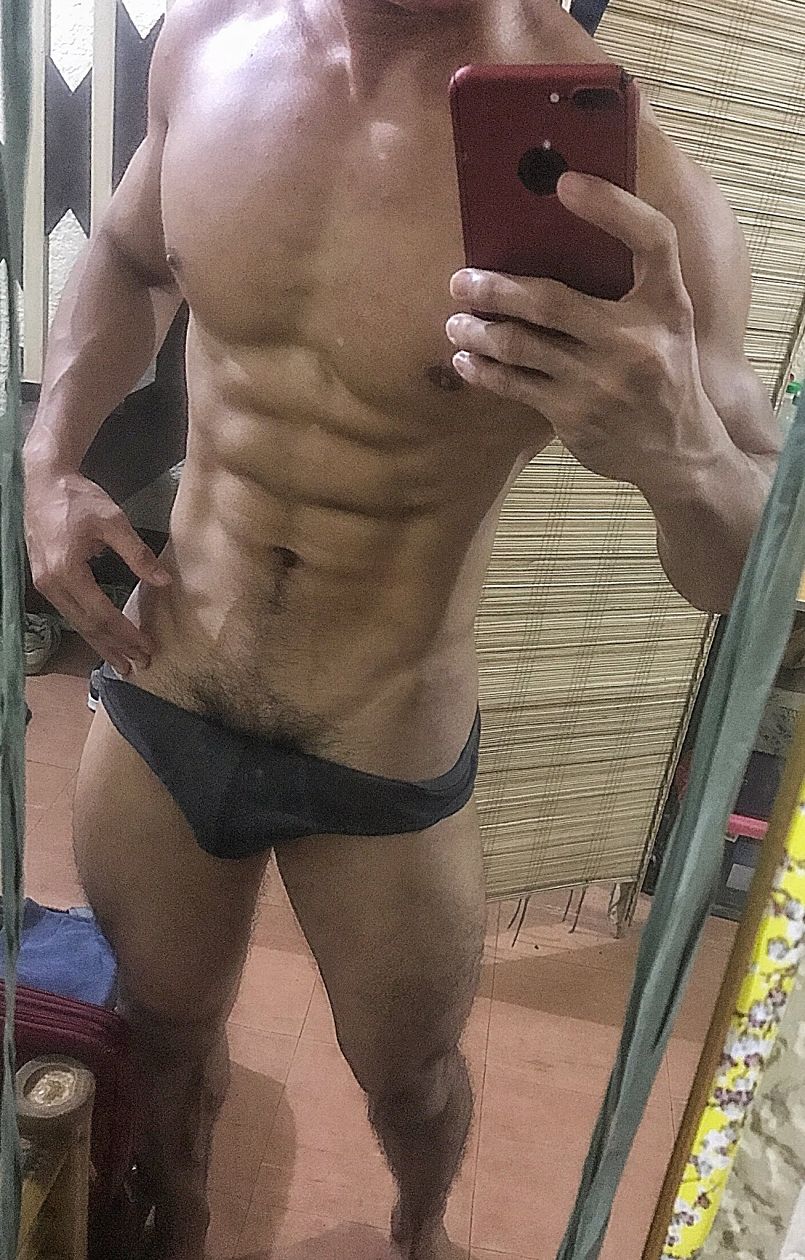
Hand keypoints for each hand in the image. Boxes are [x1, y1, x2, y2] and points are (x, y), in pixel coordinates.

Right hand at [25, 468, 170, 675]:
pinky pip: (69, 612)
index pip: (102, 614)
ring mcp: (45, 583)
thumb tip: (164, 582)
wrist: (43, 481)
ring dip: (101, 643)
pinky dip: (89, 628)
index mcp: (67, 570)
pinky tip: (103, 638)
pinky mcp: (45, 580)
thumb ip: (139, 553)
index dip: (126, 634)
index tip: (147, 647)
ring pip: (76, 623)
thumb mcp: (114, 521)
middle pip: (87, 626)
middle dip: (114, 648)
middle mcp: (52, 583)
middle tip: (139, 666)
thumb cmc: (78, 498)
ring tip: (122, 662)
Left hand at [446, 172, 725, 492]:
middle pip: (552, 301)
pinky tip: (467, 359)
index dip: (612, 207)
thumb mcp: (667, 325)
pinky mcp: (574, 414)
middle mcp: (636, 340)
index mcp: (667, 305)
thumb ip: (629, 290)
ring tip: (456, 322)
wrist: (677, 450)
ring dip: (479, 331)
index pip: (653, 239)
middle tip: (460, 280)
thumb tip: (556, 243)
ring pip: (521, 346)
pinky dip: (484, 370)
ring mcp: (601, 381)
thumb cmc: (664, 373)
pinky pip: (514, 385)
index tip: (566, 182)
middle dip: (497, 288)